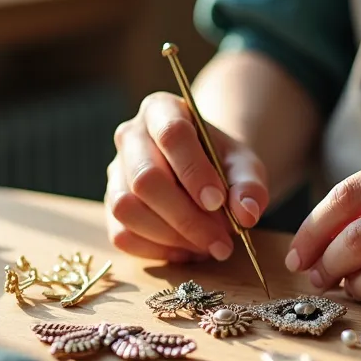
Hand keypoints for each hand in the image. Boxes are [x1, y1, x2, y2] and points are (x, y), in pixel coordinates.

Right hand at [106, 92, 268, 262]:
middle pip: (144, 178)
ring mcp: (115, 172)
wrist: (204, 173)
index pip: (171, 134)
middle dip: (185, 217)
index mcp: (162, 110)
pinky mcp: (110, 206)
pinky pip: (122, 234)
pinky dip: (157, 250)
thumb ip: (250, 185)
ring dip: (170, 236)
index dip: (194, 172)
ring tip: (207, 246)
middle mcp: (130, 136)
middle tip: (221, 241)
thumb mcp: (245, 166)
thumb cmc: (221, 163)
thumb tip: (246, 213)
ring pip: (127, 208)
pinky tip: (187, 250)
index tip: (218, 202)